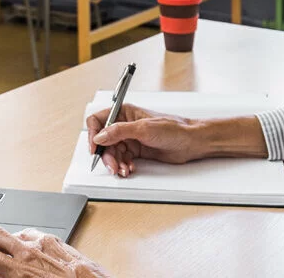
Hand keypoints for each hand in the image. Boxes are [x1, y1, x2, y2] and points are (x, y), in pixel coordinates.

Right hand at [0, 227, 110, 277]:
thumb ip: (13, 277)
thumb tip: (0, 271)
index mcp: (22, 272)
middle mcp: (34, 254)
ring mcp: (51, 246)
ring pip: (19, 233)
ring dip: (3, 233)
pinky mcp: (65, 245)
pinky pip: (40, 235)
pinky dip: (27, 236)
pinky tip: (26, 238)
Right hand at [86, 104, 206, 176]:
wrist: (191, 142)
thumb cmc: (174, 128)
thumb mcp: (143, 129)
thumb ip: (119, 132)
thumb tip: (99, 136)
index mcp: (124, 112)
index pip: (98, 120)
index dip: (92, 134)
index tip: (94, 148)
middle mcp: (124, 125)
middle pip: (103, 141)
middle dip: (106, 155)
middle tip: (112, 166)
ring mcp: (130, 138)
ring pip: (112, 152)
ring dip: (115, 163)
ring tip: (123, 170)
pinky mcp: (136, 150)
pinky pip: (122, 159)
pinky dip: (123, 166)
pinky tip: (129, 169)